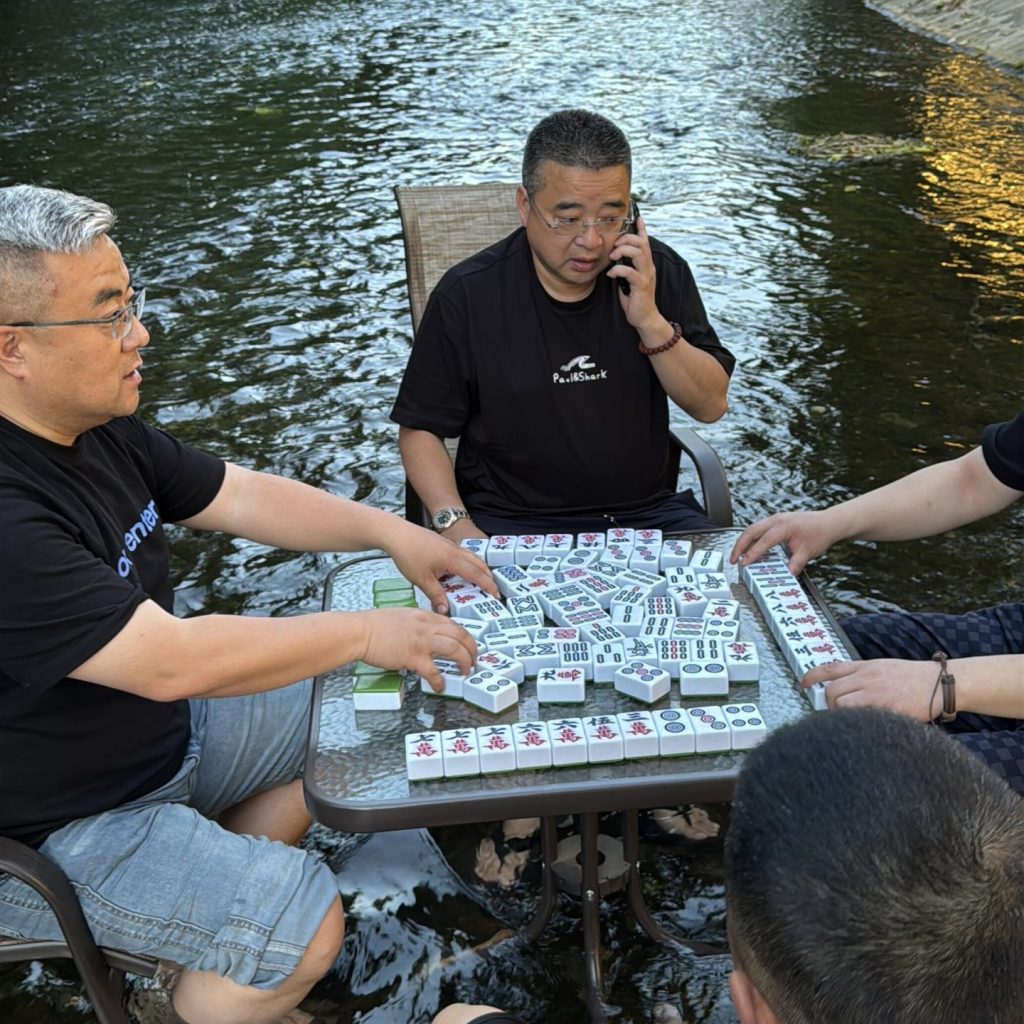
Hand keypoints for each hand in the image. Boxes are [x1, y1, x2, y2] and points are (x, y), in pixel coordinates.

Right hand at [355, 608, 476, 692]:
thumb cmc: (374, 625)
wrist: (361, 632)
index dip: (464, 636)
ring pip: (455, 649)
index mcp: (424, 616)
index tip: (467, 644)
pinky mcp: (413, 657)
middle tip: (474, 659)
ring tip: (466, 671)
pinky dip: (439, 681)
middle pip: (461, 635)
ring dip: (465, 661)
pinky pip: (433, 671)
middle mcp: (427, 626)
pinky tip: (439, 686)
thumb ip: (417, 623)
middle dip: (472, 648)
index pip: (453, 624)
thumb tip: (425, 634)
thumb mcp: (402, 615)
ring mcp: (422, 641)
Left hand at [384, 522, 497, 612]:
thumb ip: (435, 595)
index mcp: (453, 560)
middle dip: (488, 576)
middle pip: (479, 564)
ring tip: (482, 579)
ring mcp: (450, 545)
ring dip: (480, 568)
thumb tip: (445, 611)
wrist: (397, 533)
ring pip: (472, 557)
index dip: (488, 586)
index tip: (496, 595)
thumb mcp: (422, 579)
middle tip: (493, 589)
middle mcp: (455, 551)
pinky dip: (470, 562)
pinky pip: (463, 553)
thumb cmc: (408, 554)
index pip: (476, 575)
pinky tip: (462, 569)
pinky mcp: (443, 542)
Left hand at [608, 214, 658, 329]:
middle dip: (626, 239)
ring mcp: (646, 275)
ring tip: (612, 257)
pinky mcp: (641, 285)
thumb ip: (626, 267)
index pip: (646, 242)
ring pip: (638, 253)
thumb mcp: (630, 279)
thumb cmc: (635, 299)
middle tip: (614, 246)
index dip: (642, 229)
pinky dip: (617, 270)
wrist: (645, 317)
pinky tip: (610, 274)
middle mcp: (648, 267)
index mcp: (646, 264)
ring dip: (622, 251)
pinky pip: (629, 272)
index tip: (638, 217)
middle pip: (641, 243)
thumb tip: (615, 258)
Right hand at [730, 509, 839, 574]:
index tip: (743, 564)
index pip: (763, 542)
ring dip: (743, 541)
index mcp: (783, 527)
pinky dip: (751, 538)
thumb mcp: (808, 552)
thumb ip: (796, 564)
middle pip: (750, 531)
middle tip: (733, 560)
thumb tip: (787, 575)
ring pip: (752, 528)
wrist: (828, 522)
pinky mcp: (776, 520)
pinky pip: (759, 528)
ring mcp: (775, 518)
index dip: (752, 554)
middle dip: (739, 546)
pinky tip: (750, 548)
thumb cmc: (819, 534)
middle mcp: (776, 520)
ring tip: (738, 555)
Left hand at [802, 658, 939, 721]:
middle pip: (831, 691)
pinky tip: (865, 727)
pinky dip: (858, 724)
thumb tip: (840, 684)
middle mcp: (867, 678)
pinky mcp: (887, 710)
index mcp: (865, 666)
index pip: (830, 668)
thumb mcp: (883, 667)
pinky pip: (861, 719)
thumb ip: (861, 674)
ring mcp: (876, 694)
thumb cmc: (913, 678)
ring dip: (842, 716)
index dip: (812, 675)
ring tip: (852, 720)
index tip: (803, 683)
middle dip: (829, 704)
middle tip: (836, 712)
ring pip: (842, 706)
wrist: (941, 684)